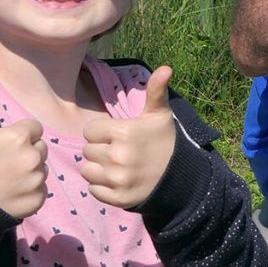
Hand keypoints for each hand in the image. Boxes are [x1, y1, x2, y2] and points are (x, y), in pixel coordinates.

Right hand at [0, 82, 46, 218]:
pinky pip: (41, 189)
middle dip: (26, 151)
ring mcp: (36, 180)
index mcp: (18, 137)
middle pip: (40, 147)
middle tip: (3, 163)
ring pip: (42, 168)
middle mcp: (32, 157)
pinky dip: (30, 191)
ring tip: (5, 179)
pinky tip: (11, 193)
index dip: (19, 135)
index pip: (33, 128)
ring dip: (29, 171)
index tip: (2, 145)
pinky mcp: (37, 200)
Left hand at [81, 66, 176, 208]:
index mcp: (124, 132)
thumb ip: (156, 91)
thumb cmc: (164, 141)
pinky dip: (102, 186)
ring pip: (87, 170)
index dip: (102, 132)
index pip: (89, 131)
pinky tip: (118, 180)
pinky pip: (93, 190)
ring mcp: (117, 180)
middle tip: (119, 150)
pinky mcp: (117, 198)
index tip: (118, 135)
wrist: (180, 176)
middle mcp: (118, 157)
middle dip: (100, 149)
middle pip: (87, 150)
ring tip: (116, 165)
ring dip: (98, 168)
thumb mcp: (160, 114)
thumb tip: (165, 67)